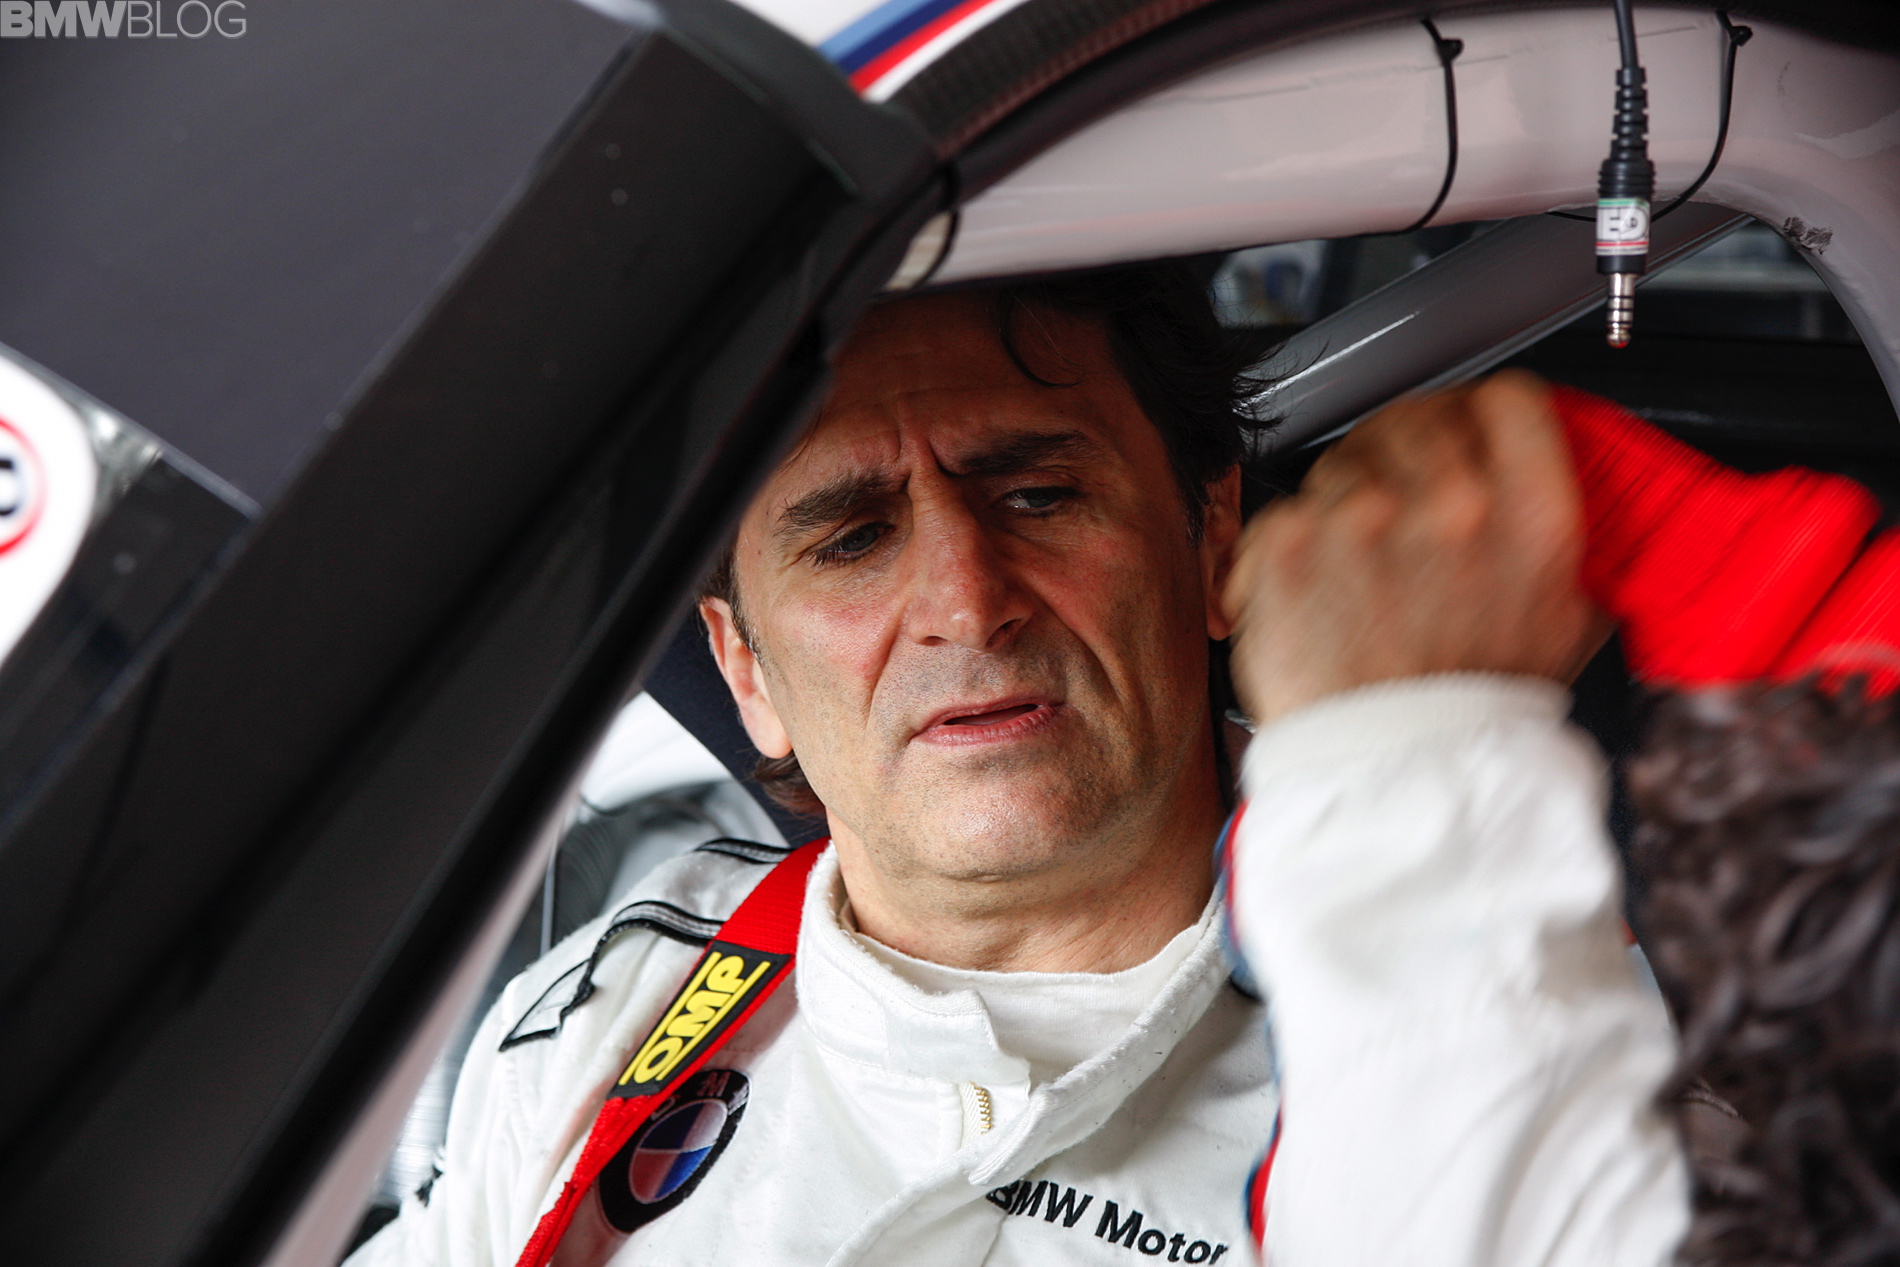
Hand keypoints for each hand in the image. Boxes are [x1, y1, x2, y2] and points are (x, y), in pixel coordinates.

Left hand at [1223, 371, 1602, 726]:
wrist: (1390, 776)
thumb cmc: (1469, 714)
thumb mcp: (1567, 625)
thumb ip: (1572, 547)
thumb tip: (1586, 498)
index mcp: (1532, 517)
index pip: (1510, 399)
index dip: (1482, 413)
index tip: (1466, 435)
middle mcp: (1453, 504)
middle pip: (1419, 416)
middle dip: (1405, 457)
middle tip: (1398, 512)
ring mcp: (1364, 517)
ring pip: (1346, 460)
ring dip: (1346, 503)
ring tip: (1359, 575)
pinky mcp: (1292, 540)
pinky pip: (1286, 508)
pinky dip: (1289, 548)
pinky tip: (1314, 593)